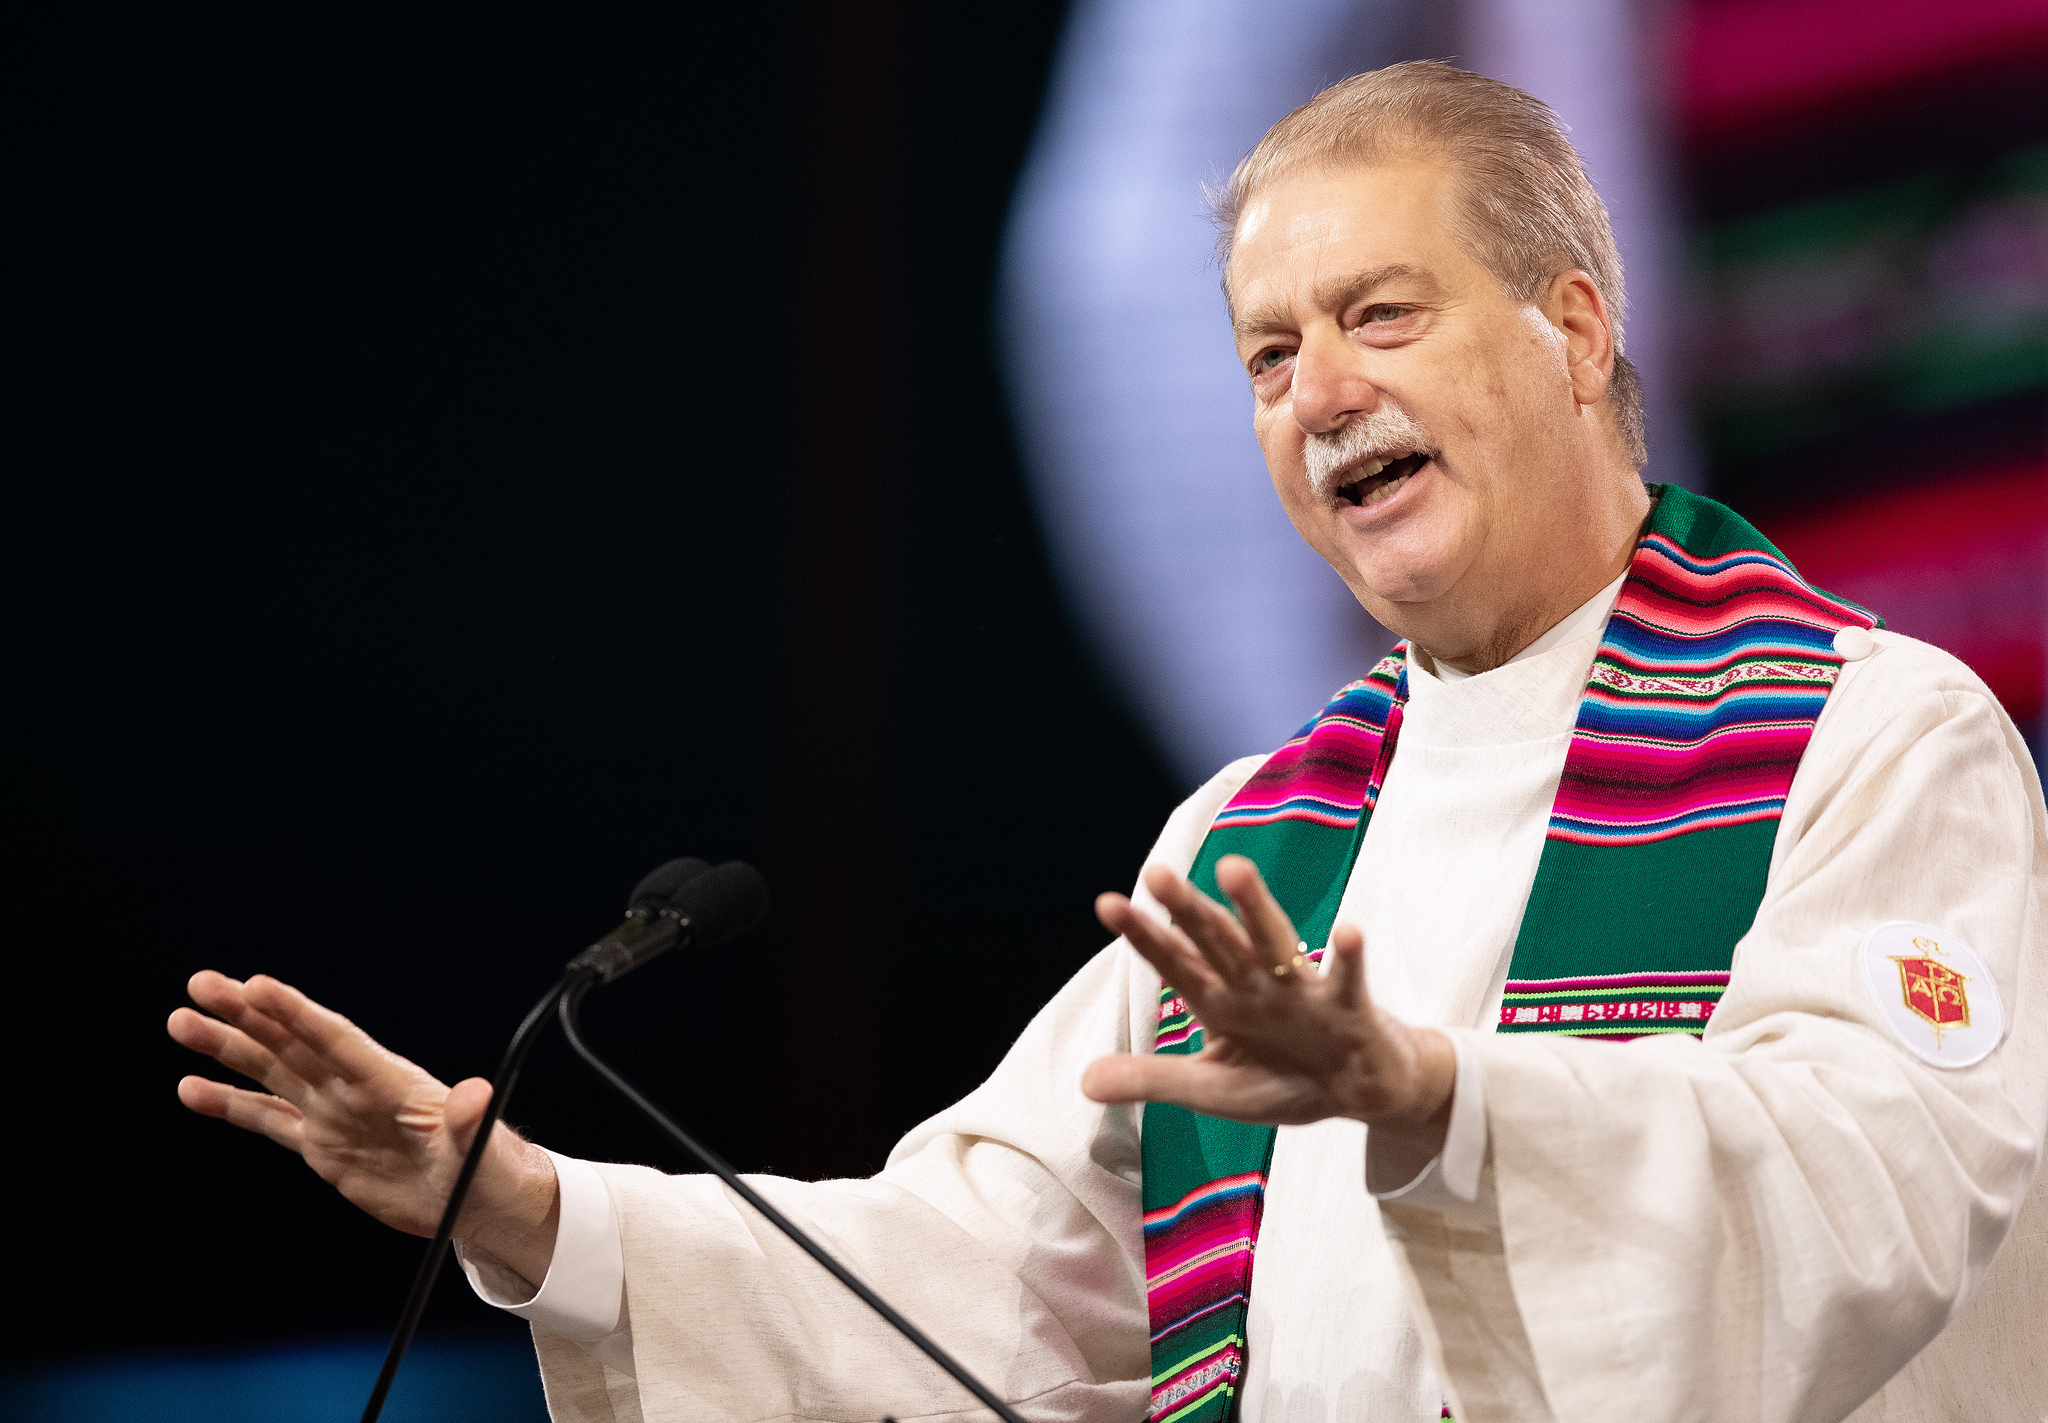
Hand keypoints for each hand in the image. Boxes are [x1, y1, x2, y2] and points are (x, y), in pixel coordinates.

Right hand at [167, 970, 560, 1284]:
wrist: (478, 1202)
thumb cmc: (488, 1171)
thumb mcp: (480, 1152)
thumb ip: (470, 1124)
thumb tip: (475, 1096)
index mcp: (392, 1083)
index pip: (336, 1040)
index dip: (296, 1013)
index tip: (256, 984)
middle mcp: (356, 1089)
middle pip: (292, 1043)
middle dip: (245, 1014)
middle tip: (199, 985)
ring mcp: (335, 1114)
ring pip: (271, 1072)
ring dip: (227, 1049)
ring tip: (181, 1023)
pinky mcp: (322, 1145)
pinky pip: (267, 1120)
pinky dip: (229, 1104)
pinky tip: (191, 1088)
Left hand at [1082, 856, 1454, 1174]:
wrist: (1363, 1091)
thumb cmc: (1285, 1079)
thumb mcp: (1214, 1089)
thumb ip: (1155, 1079)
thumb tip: (1082, 1081)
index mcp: (1219, 1000)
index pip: (1174, 962)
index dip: (1144, 935)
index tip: (1107, 903)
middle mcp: (1256, 985)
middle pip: (1217, 940)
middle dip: (1187, 909)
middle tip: (1155, 872)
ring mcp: (1303, 992)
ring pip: (1275, 942)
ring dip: (1255, 907)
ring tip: (1233, 869)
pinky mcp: (1350, 1009)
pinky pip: (1348, 981)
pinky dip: (1349, 958)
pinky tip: (1347, 931)